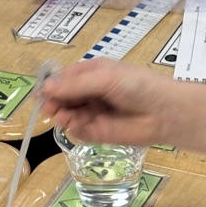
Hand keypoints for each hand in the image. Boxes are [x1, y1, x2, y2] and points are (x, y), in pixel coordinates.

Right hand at [39, 58, 177, 146]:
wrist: (163, 112)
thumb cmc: (137, 86)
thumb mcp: (105, 78)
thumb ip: (75, 85)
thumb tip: (45, 88)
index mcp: (92, 74)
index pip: (64, 78)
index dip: (52, 86)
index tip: (41, 94)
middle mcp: (91, 92)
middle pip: (64, 97)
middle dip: (55, 102)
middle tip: (49, 109)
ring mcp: (94, 113)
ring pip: (69, 115)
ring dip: (64, 116)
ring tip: (65, 117)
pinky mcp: (99, 132)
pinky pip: (80, 131)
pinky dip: (75, 129)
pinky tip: (76, 125)